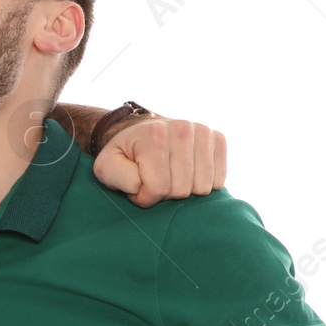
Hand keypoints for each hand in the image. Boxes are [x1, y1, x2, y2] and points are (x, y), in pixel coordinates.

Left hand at [91, 116, 226, 207]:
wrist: (142, 134)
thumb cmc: (125, 156)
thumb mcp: (106, 167)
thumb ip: (117, 177)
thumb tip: (141, 184)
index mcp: (155, 135)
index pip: (158, 188)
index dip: (145, 196)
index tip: (138, 185)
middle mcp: (182, 128)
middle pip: (182, 190)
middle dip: (165, 194)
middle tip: (155, 179)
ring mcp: (203, 132)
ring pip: (202, 188)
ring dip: (185, 190)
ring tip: (171, 175)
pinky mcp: (218, 139)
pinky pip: (218, 181)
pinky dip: (202, 184)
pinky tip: (189, 173)